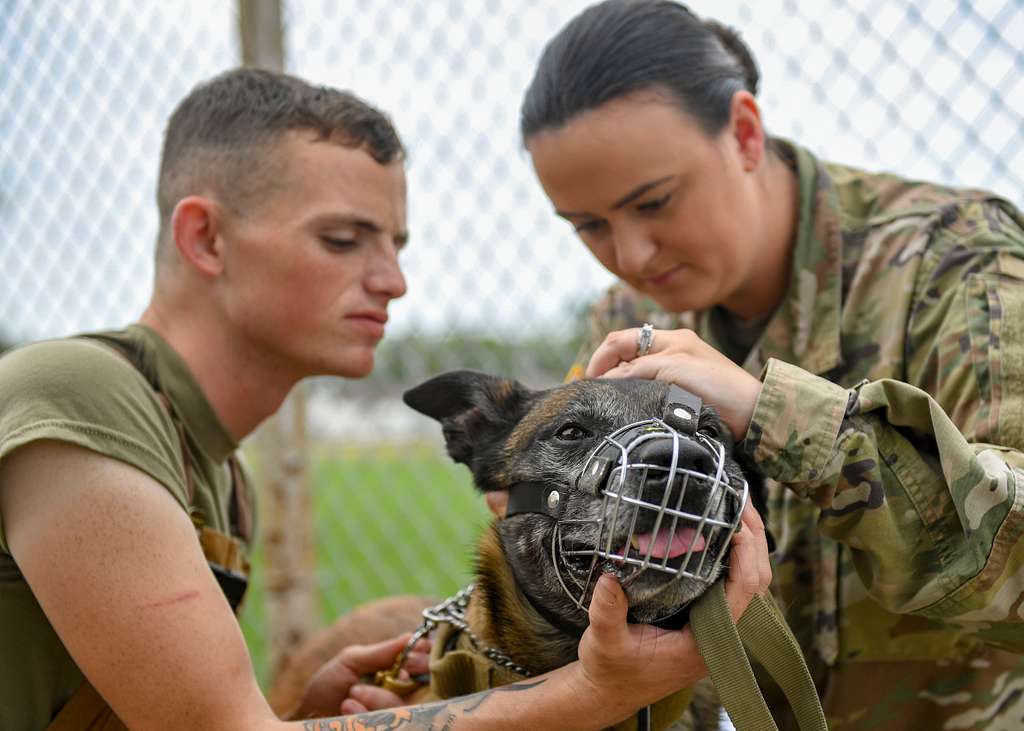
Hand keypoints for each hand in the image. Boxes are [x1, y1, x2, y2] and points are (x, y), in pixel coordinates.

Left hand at [289, 633, 430, 718]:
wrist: (307, 717)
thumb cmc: (327, 687)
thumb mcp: (351, 661)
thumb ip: (381, 651)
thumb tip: (411, 637)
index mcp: (397, 673)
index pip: (425, 663)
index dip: (423, 658)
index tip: (413, 654)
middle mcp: (400, 696)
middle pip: (422, 687)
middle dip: (403, 679)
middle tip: (386, 677)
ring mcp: (393, 716)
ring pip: (402, 708)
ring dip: (377, 698)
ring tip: (351, 695)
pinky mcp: (385, 726)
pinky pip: (389, 721)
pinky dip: (366, 714)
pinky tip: (347, 710)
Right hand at [576, 500, 771, 707]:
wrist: (608, 691)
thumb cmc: (611, 670)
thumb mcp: (604, 642)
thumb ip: (607, 612)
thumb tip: (609, 578)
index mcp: (705, 643)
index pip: (742, 593)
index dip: (745, 556)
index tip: (735, 523)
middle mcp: (718, 634)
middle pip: (756, 582)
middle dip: (755, 540)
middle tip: (741, 500)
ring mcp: (715, 626)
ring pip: (749, 582)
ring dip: (748, 545)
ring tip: (736, 507)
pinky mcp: (705, 618)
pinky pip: (732, 583)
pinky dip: (734, 555)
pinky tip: (720, 532)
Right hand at [586, 327, 761, 438]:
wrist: (752, 413)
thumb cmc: (717, 385)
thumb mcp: (672, 369)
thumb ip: (636, 369)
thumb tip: (605, 380)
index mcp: (669, 339)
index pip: (622, 340)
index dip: (601, 357)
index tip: (590, 380)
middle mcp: (670, 352)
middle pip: (625, 355)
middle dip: (606, 370)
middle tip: (596, 393)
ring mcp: (675, 372)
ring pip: (634, 374)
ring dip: (619, 384)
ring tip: (610, 402)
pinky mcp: (679, 392)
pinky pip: (647, 389)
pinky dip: (633, 395)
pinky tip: (630, 407)